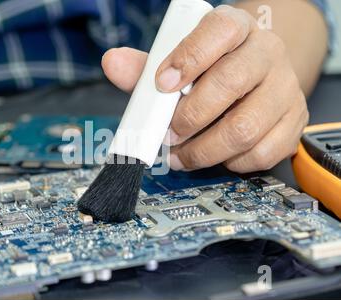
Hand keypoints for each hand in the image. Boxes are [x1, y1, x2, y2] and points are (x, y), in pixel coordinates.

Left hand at [102, 5, 308, 172]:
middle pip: (230, 84)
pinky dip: (229, 163)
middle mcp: (267, 54)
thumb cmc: (213, 70)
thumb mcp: (180, 61)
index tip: (161, 84)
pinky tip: (215, 155)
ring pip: (244, 128)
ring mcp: (285, 90)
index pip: (219, 31)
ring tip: (181, 154)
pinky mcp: (293, 123)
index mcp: (236, 29)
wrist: (257, 80)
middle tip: (167, 134)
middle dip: (188, 117)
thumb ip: (146, 66)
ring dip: (203, 150)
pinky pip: (260, 153)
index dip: (188, 58)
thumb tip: (112, 63)